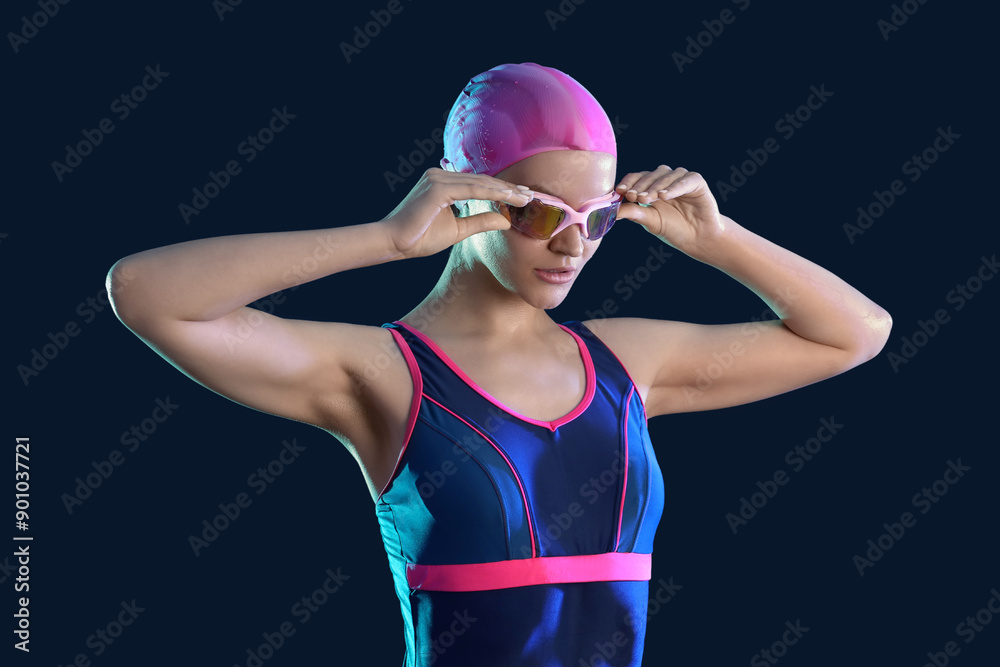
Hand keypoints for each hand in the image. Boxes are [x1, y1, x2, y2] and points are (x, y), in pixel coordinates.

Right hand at [381, 168, 531, 258]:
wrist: (393, 242)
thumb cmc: (419, 238)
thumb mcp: (457, 230)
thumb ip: (480, 222)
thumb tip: (505, 219)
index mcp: (443, 182)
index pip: (479, 184)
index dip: (502, 191)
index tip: (523, 197)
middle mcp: (440, 175)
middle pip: (483, 180)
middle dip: (509, 189)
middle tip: (532, 195)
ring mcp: (439, 178)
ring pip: (481, 183)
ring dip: (505, 190)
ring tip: (527, 198)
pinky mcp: (438, 187)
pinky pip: (472, 189)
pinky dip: (492, 193)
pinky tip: (509, 198)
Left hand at [614, 166, 724, 256]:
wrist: (698, 238)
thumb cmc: (673, 229)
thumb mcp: (649, 220)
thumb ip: (632, 212)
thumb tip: (611, 210)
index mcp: (651, 187)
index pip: (636, 178)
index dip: (628, 183)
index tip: (620, 192)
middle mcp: (664, 180)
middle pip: (649, 175)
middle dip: (640, 186)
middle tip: (634, 196)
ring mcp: (680, 179)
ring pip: (665, 176)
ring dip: (655, 186)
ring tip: (647, 198)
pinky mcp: (696, 181)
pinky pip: (683, 181)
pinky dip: (673, 187)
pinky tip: (664, 195)